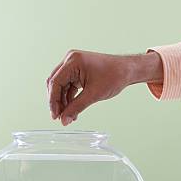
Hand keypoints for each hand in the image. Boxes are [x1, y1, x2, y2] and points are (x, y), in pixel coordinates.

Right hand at [46, 50, 162, 125]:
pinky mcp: (78, 70)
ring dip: (64, 101)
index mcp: (73, 61)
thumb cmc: (115, 76)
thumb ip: (76, 108)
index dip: (53, 101)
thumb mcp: (94, 94)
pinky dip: (70, 97)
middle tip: (59, 118)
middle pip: (55, 83)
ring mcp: (74, 65)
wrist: (128, 70)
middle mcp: (70, 60)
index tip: (55, 115)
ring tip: (68, 117)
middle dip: (57, 102)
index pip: (55, 82)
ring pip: (61, 86)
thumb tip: (64, 120)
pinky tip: (73, 110)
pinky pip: (69, 85)